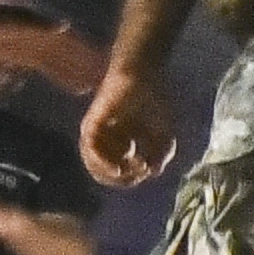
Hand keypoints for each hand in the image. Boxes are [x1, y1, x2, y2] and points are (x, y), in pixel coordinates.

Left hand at [82, 70, 181, 187]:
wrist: (143, 74)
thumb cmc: (154, 99)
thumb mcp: (164, 133)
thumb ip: (162, 154)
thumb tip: (153, 173)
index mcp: (121, 143)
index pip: (121, 172)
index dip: (134, 177)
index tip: (148, 169)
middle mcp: (106, 140)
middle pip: (106, 174)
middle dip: (124, 179)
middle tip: (139, 171)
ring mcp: (96, 133)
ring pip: (94, 166)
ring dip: (112, 175)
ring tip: (129, 170)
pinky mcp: (90, 125)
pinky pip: (89, 151)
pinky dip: (101, 164)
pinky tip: (117, 168)